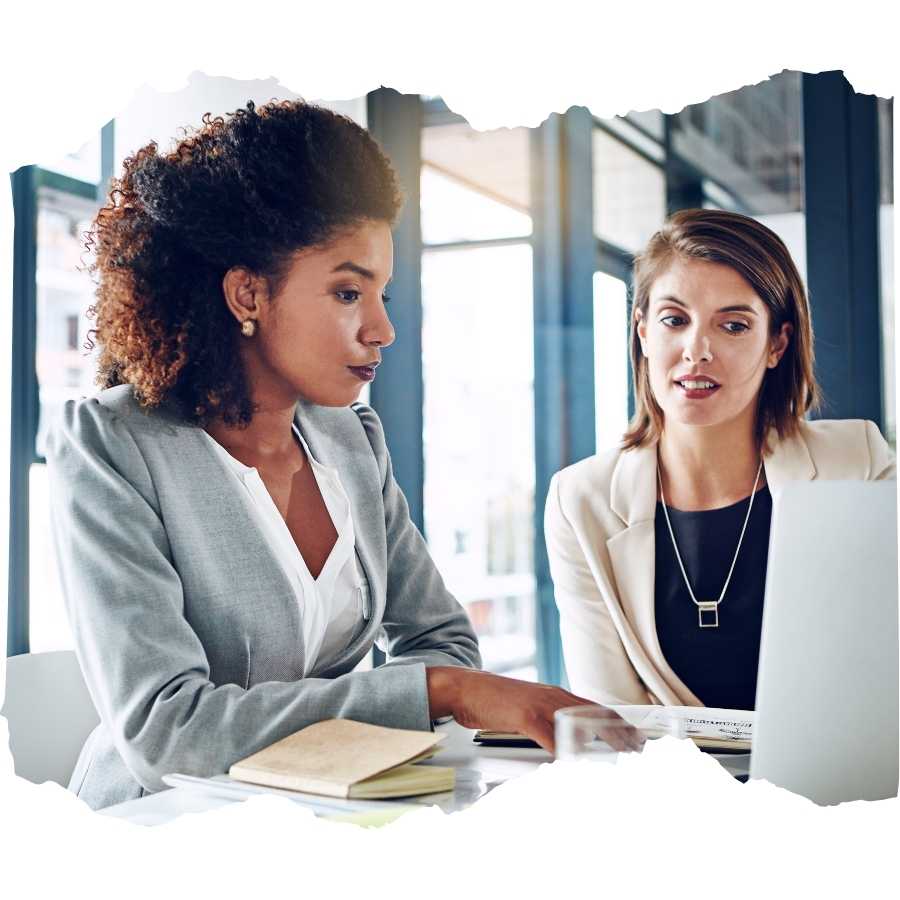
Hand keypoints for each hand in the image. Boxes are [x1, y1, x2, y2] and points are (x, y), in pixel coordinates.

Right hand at [426, 666, 643, 753]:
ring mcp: (542, 705)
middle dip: (623, 736)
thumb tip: (569, 742)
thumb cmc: (497, 702)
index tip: (638, 741)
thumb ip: (551, 722)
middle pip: (599, 716)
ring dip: (604, 743)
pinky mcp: (526, 716)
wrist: (468, 688)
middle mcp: (556, 697)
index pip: (600, 710)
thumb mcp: (531, 708)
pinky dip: (567, 752)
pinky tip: (576, 763)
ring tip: (621, 759)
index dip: (622, 726)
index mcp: (559, 696)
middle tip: (640, 753)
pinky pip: (552, 738)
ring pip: (582, 725)